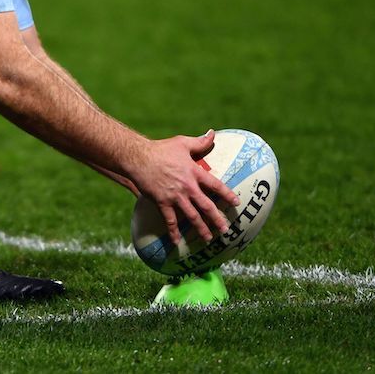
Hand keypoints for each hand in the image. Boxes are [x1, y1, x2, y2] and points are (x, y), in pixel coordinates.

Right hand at [131, 129, 239, 244]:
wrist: (138, 158)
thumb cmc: (160, 149)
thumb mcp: (182, 143)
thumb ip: (199, 142)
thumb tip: (212, 133)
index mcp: (194, 172)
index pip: (216, 185)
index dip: (227, 194)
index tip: (236, 202)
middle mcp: (187, 187)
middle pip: (206, 206)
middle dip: (217, 218)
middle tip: (225, 229)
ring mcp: (175, 196)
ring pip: (191, 216)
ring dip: (201, 228)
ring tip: (208, 238)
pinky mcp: (162, 202)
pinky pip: (169, 220)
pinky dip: (173, 231)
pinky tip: (177, 241)